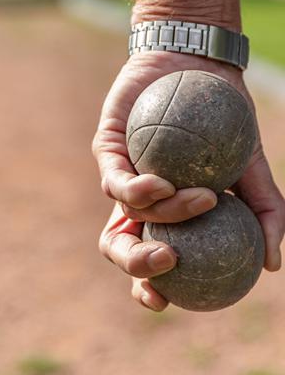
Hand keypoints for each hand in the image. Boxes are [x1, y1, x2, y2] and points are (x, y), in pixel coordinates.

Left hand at [93, 50, 284, 310]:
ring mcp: (120, 175)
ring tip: (198, 198)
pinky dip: (137, 187)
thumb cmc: (224, 122)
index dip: (147, 289)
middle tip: (169, 263)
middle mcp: (137, 202)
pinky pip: (114, 177)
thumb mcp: (250, 168)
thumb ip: (264, 213)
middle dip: (137, 266)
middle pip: (120, 247)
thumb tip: (273, 265)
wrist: (201, 72)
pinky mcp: (106, 149)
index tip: (164, 302)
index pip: (149, 262)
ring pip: (121, 213)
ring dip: (164, 214)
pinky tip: (161, 183)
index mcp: (165, 218)